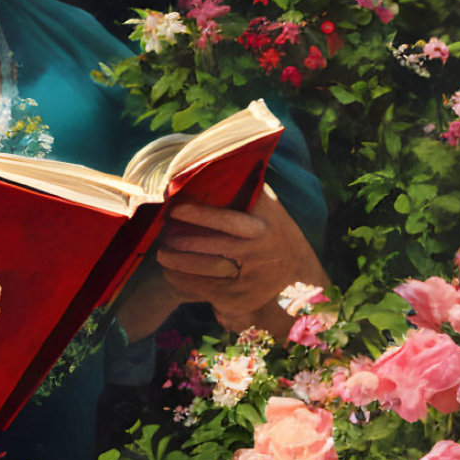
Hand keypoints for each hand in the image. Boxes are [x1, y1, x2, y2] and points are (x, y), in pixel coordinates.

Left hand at [154, 185, 327, 335]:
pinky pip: (203, 289)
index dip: (201, 214)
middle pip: (212, 247)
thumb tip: (217, 161)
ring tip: (162, 254)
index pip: (229, 220)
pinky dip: (181, 281)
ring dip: (177, 262)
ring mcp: (249, 278)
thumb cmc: (273, 231)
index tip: (176, 208)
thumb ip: (248, 187)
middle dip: (182, 241)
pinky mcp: (239, 298)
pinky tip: (169, 272)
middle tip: (163, 235)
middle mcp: (258, 252)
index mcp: (263, 225)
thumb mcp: (269, 209)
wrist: (298, 275)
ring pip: (204, 270)